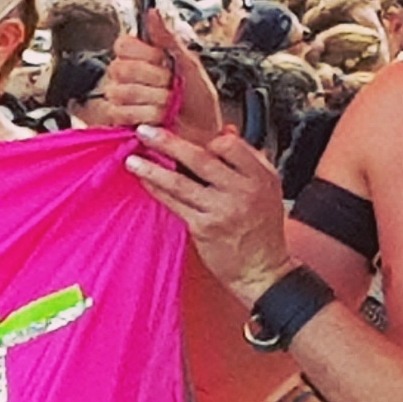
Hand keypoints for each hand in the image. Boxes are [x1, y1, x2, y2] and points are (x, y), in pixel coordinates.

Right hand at [82, 7, 223, 139]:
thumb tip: (153, 11)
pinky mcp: (117, 122)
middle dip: (155, 79)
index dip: (146, 54)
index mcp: (139, 57)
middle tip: (171, 87)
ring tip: (168, 106)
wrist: (203, 134)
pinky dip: (148, 116)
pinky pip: (122, 112)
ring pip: (124, 91)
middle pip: (122, 68)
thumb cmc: (199, 102)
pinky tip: (158, 119)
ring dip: (155, 100)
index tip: (165, 62)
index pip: (122, 44)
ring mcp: (118, 99)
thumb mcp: (189, 64)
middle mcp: (123, 76)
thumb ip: (168, 38)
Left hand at [126, 116, 291, 299]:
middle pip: (199, 159)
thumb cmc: (264, 231)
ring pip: (180, 182)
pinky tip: (145, 182)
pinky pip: (174, 204)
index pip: (230, 145)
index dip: (209, 139)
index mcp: (259, 177)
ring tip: (133, 159)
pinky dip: (158, 190)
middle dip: (168, 143)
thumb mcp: (269, 188)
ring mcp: (220, 210)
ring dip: (152, 169)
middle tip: (146, 131)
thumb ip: (250, 159)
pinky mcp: (203, 228)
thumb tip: (226, 132)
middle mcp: (241, 191)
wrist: (262, 270)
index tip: (194, 138)